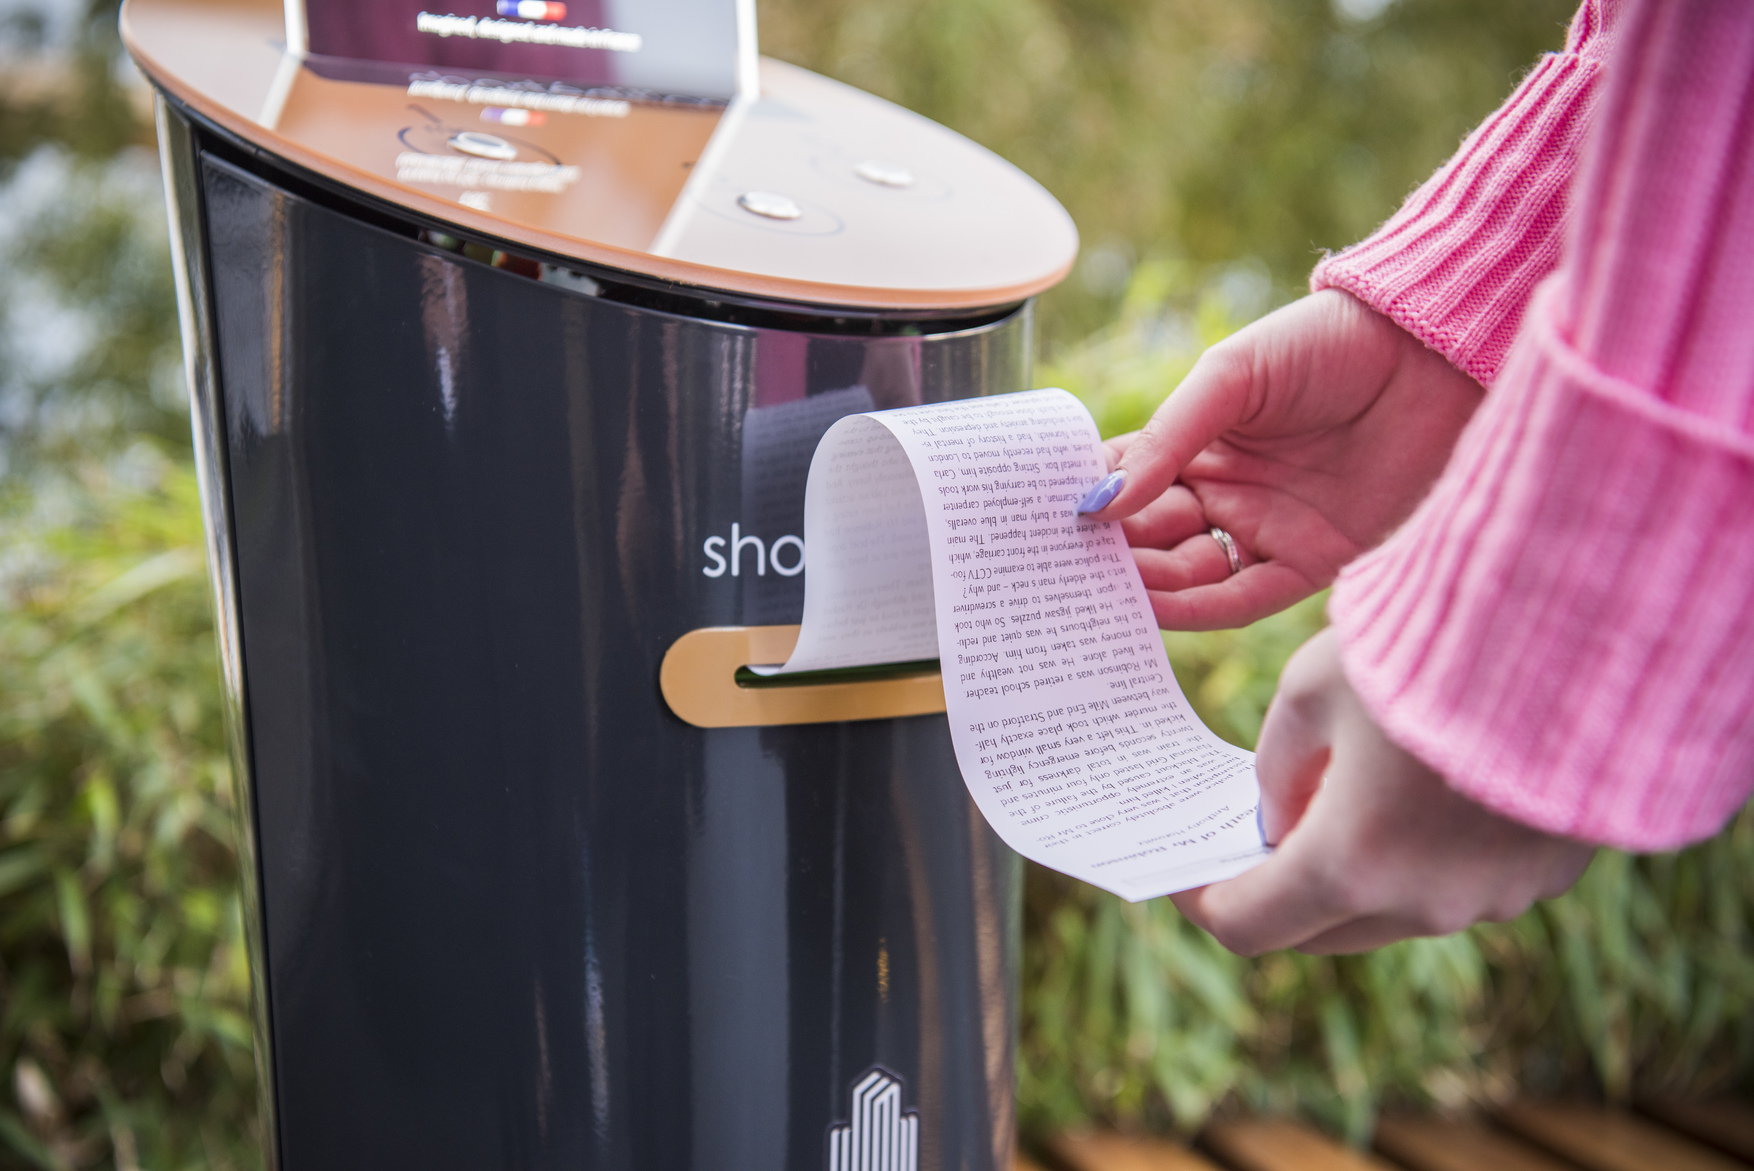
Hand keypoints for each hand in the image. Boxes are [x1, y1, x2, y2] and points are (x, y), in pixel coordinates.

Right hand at [1084, 289, 1483, 629]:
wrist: (1432, 354)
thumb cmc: (1327, 344)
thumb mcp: (1231, 376)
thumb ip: (1167, 439)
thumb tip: (1099, 502)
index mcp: (1197, 445)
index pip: (1126, 484)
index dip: (1086, 503)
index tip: (1040, 521)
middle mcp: (1225, 493)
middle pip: (1149, 537)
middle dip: (1105, 554)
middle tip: (1058, 570)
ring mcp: (1266, 529)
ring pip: (1187, 574)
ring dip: (1144, 586)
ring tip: (1096, 590)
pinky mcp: (1312, 561)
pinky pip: (1242, 598)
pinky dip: (1198, 608)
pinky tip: (1155, 610)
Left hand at [1171, 629, 1593, 953]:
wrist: (1584, 628)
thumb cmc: (1428, 646)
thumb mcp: (1313, 687)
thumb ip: (1279, 763)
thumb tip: (1279, 810)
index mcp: (1351, 865)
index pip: (1250, 925)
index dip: (1205, 901)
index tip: (1187, 872)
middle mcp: (1426, 903)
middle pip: (1322, 930)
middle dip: (1278, 892)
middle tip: (1252, 839)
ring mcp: (1496, 897)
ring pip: (1397, 910)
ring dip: (1356, 875)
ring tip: (1332, 807)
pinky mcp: (1550, 872)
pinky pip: (1466, 883)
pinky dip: (1426, 856)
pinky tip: (1417, 797)